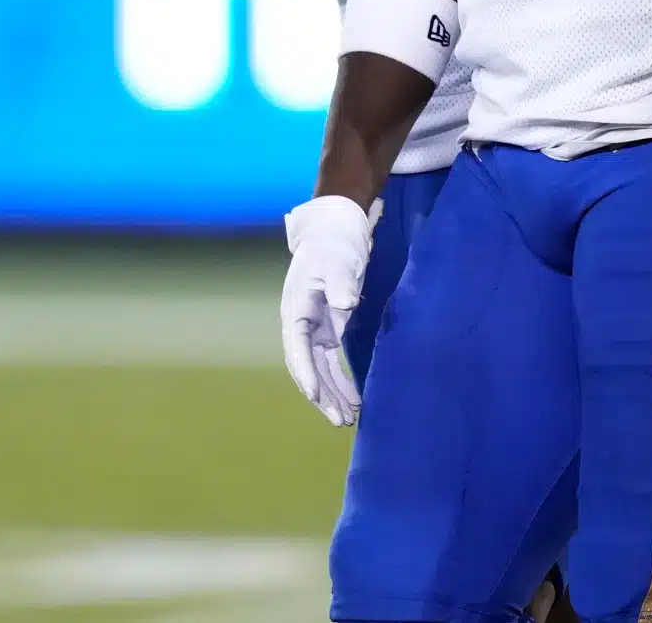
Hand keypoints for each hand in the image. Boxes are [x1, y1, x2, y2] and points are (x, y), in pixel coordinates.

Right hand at [281, 194, 378, 426]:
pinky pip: (331, 363)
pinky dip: (341, 381)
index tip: (315, 394)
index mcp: (297, 308)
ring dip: (332, 395)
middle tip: (339, 420)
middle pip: (308, 367)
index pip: (297, 347)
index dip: (305, 372)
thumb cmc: (335, 243)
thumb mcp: (339, 259)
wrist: (336, 230)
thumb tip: (344, 304)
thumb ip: (340, 281)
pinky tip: (354, 400)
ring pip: (320, 370)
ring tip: (348, 420)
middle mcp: (301, 323)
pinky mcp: (329, 330)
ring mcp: (314, 329)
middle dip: (322, 395)